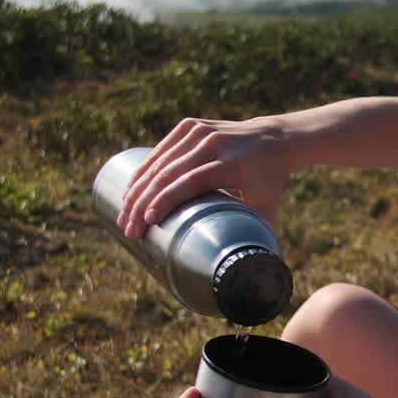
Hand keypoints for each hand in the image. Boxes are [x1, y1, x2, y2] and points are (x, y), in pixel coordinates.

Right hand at [118, 116, 291, 238]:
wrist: (274, 139)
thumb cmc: (270, 180)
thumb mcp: (268, 206)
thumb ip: (258, 236)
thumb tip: (248, 272)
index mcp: (234, 164)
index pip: (192, 180)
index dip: (167, 199)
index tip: (147, 221)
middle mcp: (215, 144)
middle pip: (170, 173)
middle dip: (143, 202)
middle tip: (128, 228)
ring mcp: (201, 131)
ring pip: (160, 161)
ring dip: (137, 188)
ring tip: (123, 214)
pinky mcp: (191, 125)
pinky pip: (162, 149)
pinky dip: (144, 169)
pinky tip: (130, 189)